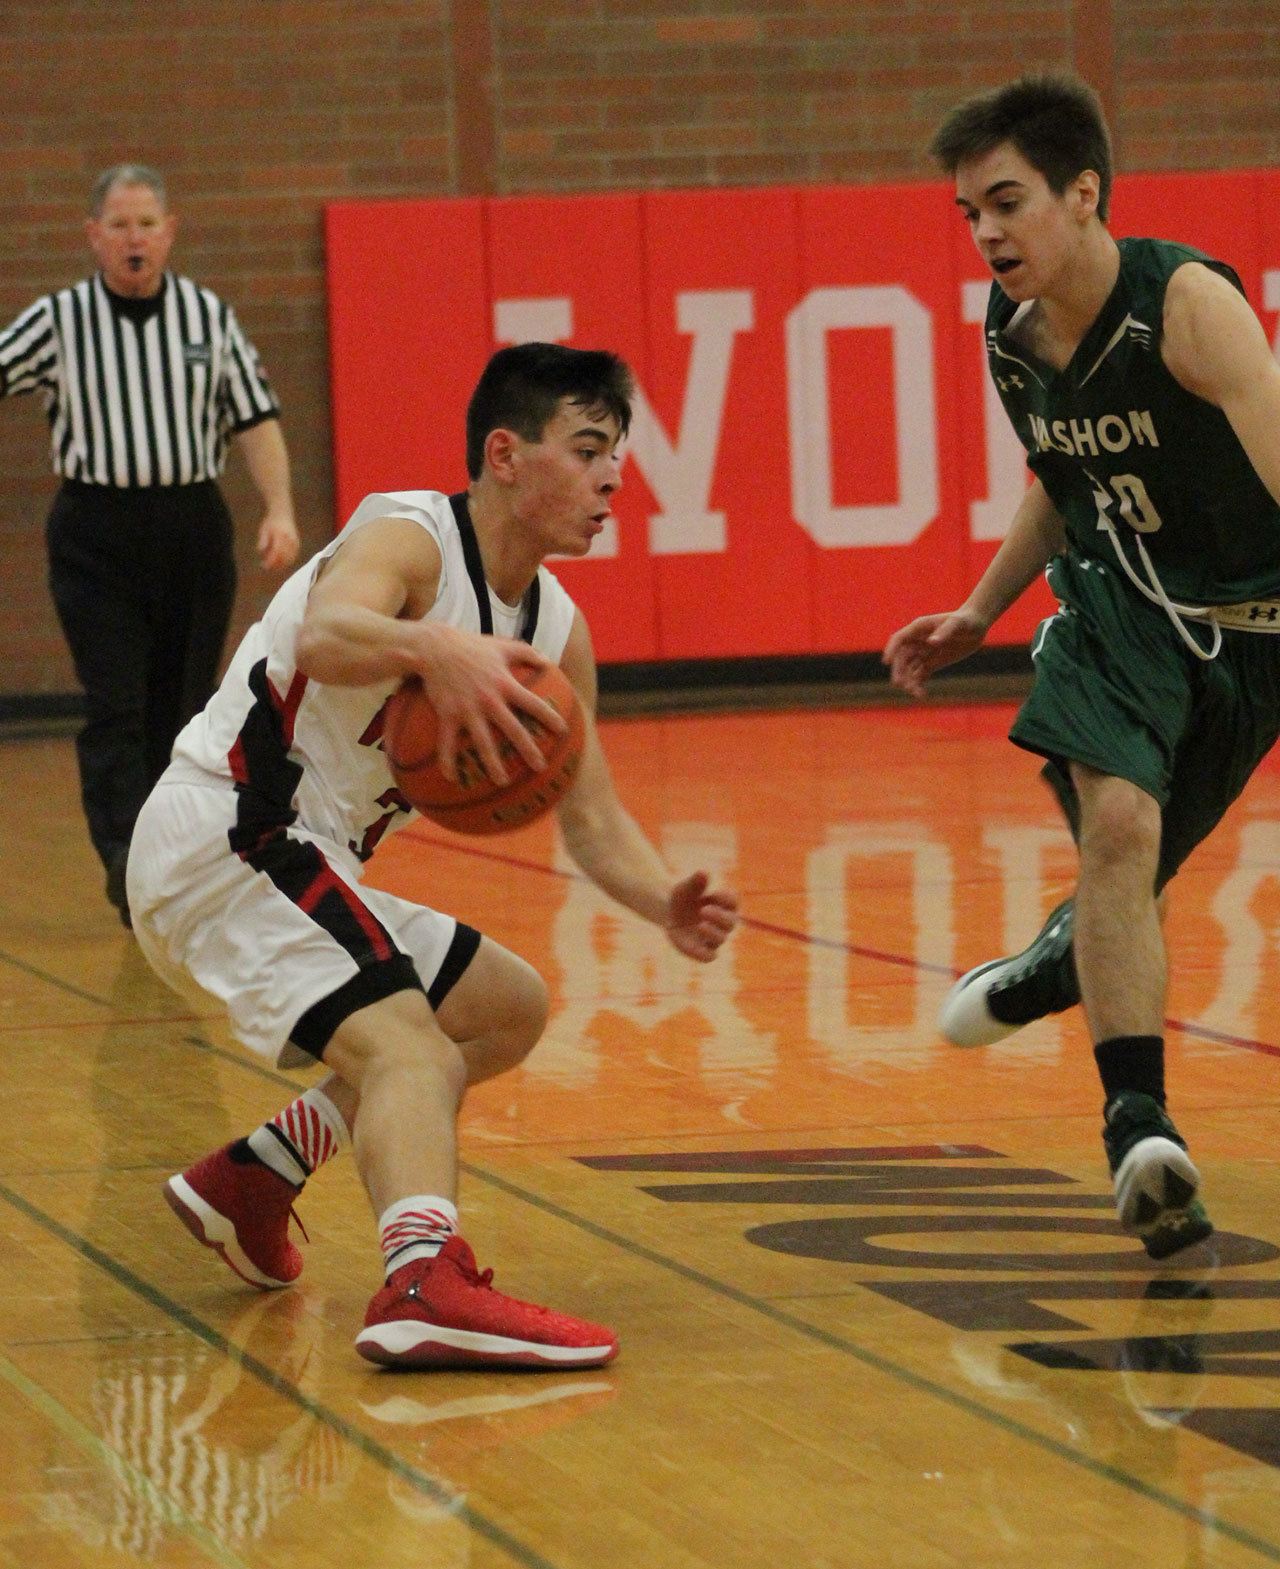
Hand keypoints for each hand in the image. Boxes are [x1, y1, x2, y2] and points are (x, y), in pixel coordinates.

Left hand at [258, 509, 300, 571]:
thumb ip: (263, 540)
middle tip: (267, 568)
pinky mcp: (297, 544)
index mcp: (281, 535)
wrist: (283, 513)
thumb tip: (260, 551)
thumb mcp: (264, 529)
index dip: (271, 560)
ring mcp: (295, 542)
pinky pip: (294, 556)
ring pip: (290, 558)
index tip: (264, 565)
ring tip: (273, 567)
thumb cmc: (271, 522)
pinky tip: (281, 563)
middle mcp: (289, 539)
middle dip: (275, 565)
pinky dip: (287, 561)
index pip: (276, 551)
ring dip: (282, 565)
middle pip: (284, 557)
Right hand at [416, 627, 567, 785]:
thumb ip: (527, 652)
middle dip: (528, 750)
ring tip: (503, 783)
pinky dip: (448, 761)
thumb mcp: (502, 645)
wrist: (435, 648)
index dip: (549, 717)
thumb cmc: (471, 646)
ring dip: (493, 764)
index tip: (562, 732)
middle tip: (540, 768)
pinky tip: (451, 778)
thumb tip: (548, 661)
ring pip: (483, 743)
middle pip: (513, 730)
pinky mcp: (448, 714)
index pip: (533, 703)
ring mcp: (468, 710)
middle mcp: (490, 700)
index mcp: (505, 684)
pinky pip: (447, 742)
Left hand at [664, 870, 737, 961]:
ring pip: (721, 938)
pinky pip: (709, 957)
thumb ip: (695, 882)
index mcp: (724, 905)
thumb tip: (703, 872)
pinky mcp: (702, 950)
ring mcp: (713, 937)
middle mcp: (723, 923)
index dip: (727, 899)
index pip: (733, 903)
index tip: (715, 893)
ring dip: (712, 932)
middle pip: (730, 922)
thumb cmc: (684, 897)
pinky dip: (705, 954)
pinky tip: (694, 947)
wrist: (669, 911)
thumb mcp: (686, 887)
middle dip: (720, 917)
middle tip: (704, 910)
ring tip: (700, 925)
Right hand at [882, 608, 988, 697]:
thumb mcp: (957, 624)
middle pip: (902, 658)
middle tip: (900, 684)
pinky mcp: (932, 663)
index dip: (891, 650)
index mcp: (919, 629)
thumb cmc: (966, 620)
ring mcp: (923, 653)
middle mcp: (917, 641)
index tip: (887, 662)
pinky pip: (920, 675)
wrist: (977, 626)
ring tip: (916, 693)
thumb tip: (931, 643)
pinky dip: (918, 685)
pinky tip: (922, 694)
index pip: (899, 639)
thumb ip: (945, 632)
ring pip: (910, 669)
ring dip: (909, 681)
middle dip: (899, 671)